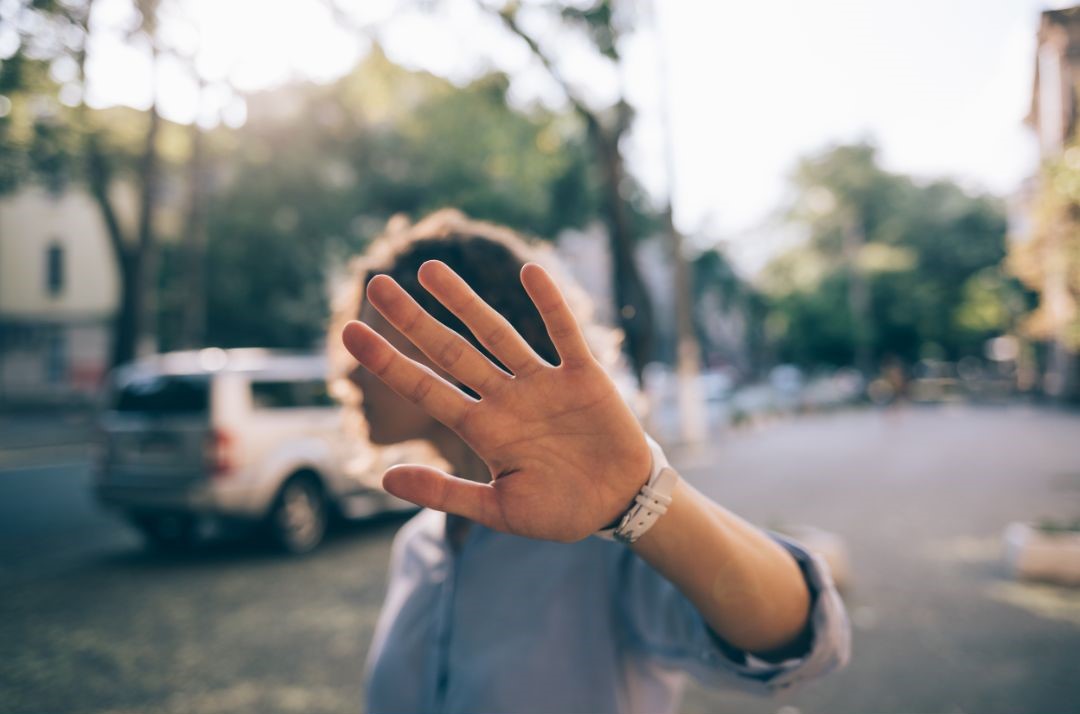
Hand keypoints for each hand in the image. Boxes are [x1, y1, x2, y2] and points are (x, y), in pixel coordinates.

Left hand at [342, 260, 651, 541]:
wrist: (618, 504)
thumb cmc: (559, 510)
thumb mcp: (499, 510)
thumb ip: (445, 494)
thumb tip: (384, 478)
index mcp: (482, 430)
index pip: (425, 389)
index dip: (388, 362)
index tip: (350, 334)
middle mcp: (505, 398)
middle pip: (450, 351)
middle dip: (414, 320)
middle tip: (377, 284)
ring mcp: (541, 384)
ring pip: (497, 333)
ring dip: (465, 302)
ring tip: (429, 270)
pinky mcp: (583, 376)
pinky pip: (564, 334)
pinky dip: (550, 305)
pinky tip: (530, 273)